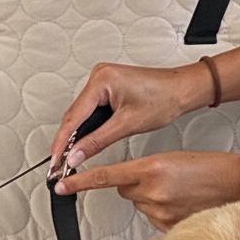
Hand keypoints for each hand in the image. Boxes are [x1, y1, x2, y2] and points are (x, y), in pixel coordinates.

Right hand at [50, 62, 215, 170]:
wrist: (182, 90)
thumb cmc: (164, 98)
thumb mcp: (127, 125)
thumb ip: (97, 142)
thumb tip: (76, 155)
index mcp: (102, 80)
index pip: (73, 116)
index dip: (62, 142)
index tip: (56, 160)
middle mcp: (99, 76)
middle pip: (74, 114)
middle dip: (66, 141)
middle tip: (61, 164)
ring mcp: (102, 80)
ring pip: (81, 113)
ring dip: (76, 135)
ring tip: (69, 156)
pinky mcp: (107, 87)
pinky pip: (89, 109)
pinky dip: (86, 127)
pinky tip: (83, 141)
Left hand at [53, 151, 239, 231]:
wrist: (238, 185)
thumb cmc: (210, 169)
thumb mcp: (172, 160)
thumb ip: (145, 172)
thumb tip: (128, 184)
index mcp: (151, 169)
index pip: (105, 176)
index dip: (79, 181)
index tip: (59, 184)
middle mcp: (152, 192)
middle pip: (124, 189)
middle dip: (135, 185)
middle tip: (162, 179)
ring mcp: (160, 212)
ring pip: (140, 205)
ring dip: (152, 199)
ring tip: (179, 191)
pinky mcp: (168, 227)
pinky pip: (153, 219)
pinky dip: (163, 212)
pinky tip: (182, 204)